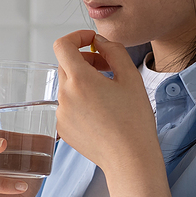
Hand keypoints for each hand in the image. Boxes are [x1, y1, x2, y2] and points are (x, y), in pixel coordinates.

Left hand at [51, 30, 162, 176]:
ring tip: (107, 92)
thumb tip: (100, 41)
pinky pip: (68, 104)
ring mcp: (61, 114)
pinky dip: (81, 100)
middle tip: (107, 67)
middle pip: (66, 65)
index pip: (62, 45)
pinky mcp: (62, 128)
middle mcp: (64, 96)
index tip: (92, 40)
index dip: (77, 36)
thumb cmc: (134, 121)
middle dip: (85, 59)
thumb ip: (113, 50)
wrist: (130, 159)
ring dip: (84, 81)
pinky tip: (101, 111)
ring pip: (68, 85)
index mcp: (80, 80)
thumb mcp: (130, 77)